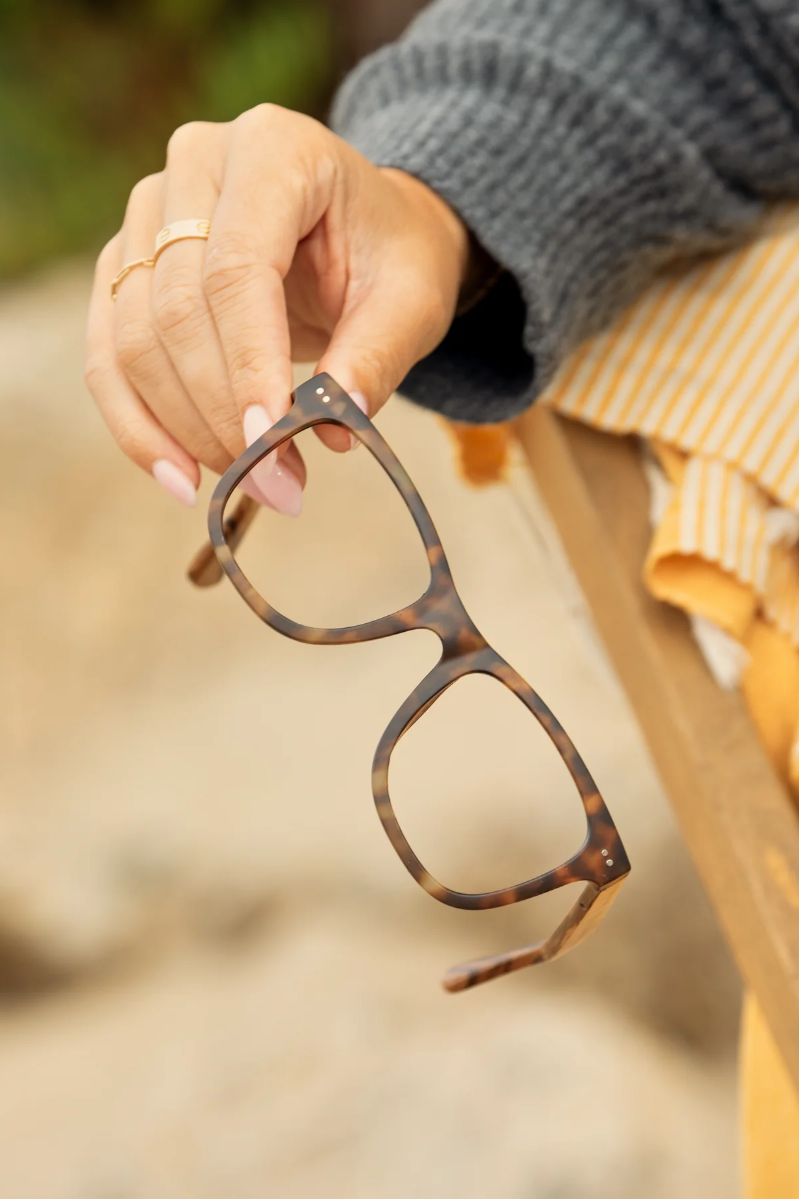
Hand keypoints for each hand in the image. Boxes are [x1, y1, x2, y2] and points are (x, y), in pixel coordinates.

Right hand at [85, 104, 468, 513]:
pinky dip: (138, 425)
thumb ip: (376, 357)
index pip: (237, 268)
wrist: (362, 233)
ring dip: (182, 429)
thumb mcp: (411, 300)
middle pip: (177, 308)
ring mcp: (148, 212)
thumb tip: (329, 431)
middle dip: (219, 413)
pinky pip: (108, 356)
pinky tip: (178, 478)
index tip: (267, 444)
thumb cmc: (390, 256)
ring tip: (247, 483)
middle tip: (273, 485)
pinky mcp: (126, 264)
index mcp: (274, 149)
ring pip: (134, 338)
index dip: (246, 365)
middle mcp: (195, 165)